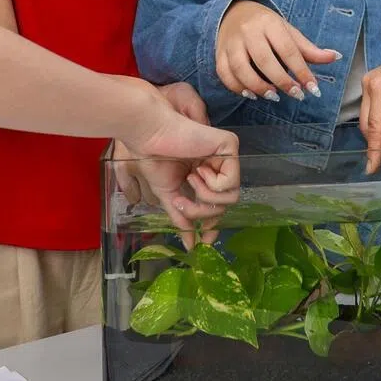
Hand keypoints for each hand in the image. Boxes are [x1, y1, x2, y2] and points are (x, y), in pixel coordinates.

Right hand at [117, 80, 240, 247]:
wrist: (149, 136)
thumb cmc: (154, 158)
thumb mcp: (169, 195)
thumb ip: (181, 217)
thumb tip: (190, 245)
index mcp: (206, 174)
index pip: (218, 205)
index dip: (212, 225)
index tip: (203, 243)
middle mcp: (219, 165)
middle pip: (225, 205)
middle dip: (203, 212)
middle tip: (182, 204)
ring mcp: (226, 155)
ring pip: (230, 197)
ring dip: (205, 197)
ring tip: (190, 179)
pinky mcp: (230, 146)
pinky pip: (230, 182)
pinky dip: (212, 184)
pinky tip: (198, 168)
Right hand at [216, 0, 338, 102]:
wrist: (234, 12)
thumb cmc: (266, 26)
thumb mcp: (288, 32)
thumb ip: (308, 49)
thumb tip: (335, 57)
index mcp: (270, 23)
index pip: (288, 49)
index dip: (301, 71)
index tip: (313, 89)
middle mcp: (249, 32)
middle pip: (264, 60)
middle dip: (282, 81)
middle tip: (296, 95)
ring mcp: (231, 43)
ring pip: (241, 68)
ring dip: (258, 86)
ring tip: (273, 96)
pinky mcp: (219, 53)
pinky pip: (225, 74)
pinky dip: (237, 87)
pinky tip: (251, 94)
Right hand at [359, 28, 380, 173]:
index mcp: (380, 87)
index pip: (375, 126)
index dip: (374, 150)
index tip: (373, 169)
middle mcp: (370, 84)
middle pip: (368, 124)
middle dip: (378, 143)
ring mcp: (371, 82)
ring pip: (370, 118)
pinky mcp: (376, 83)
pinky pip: (374, 109)